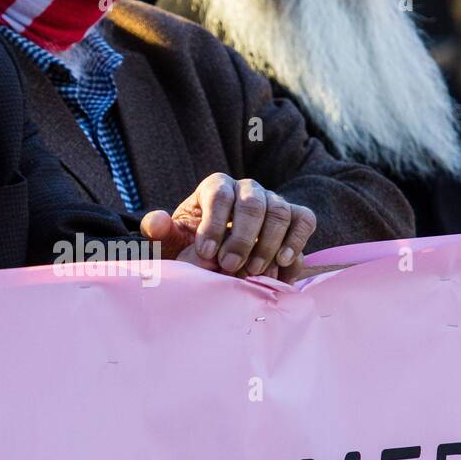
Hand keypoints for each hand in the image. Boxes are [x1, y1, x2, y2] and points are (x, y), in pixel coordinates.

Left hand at [140, 173, 316, 281]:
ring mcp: (274, 201)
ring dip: (269, 243)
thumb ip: (161, 231)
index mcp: (216, 187)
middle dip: (242, 238)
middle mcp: (248, 189)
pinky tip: (284, 263)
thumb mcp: (172, 242)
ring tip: (254, 271)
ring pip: (280, 211)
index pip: (219, 195)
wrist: (221, 259)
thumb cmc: (193, 248)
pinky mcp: (294, 217)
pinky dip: (297, 240)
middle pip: (252, 202)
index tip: (206, 253)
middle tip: (230, 267)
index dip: (214, 224)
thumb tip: (156, 221)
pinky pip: (304, 220)